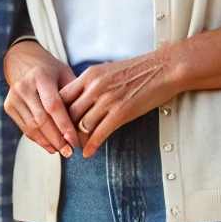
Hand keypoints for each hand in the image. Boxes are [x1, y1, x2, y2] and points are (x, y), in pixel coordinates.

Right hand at [3, 40, 78, 157]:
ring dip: (48, 142)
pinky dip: (38, 139)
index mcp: (41, 76)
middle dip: (57, 139)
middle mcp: (24, 86)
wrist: (22, 60)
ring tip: (62, 151)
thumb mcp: (65, 73)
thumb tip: (86, 121)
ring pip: (32, 127)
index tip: (75, 141)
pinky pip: (24, 128)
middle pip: (41, 119)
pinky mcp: (9, 106)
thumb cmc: (49, 69)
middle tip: (70, 151)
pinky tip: (50, 146)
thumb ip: (74, 93)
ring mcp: (14, 97)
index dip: (64, 125)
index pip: (53, 105)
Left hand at [60, 52, 178, 157]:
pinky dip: (91, 146)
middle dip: (64, 129)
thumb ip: (92, 82)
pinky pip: (99, 133)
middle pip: (69, 113)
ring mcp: (107, 100)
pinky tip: (88, 153)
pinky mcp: (121, 113)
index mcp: (90, 75)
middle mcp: (95, 86)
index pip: (62, 96)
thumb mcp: (108, 70)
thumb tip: (80, 95)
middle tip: (63, 140)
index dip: (57, 113)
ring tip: (75, 148)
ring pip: (82, 125)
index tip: (57, 124)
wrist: (164, 68)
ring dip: (77, 140)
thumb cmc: (138, 70)